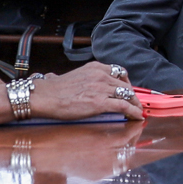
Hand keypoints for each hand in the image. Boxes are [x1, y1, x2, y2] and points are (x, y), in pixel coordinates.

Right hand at [25, 62, 143, 121]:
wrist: (45, 97)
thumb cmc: (55, 90)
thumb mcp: (77, 77)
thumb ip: (88, 79)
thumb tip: (91, 87)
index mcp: (95, 67)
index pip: (119, 72)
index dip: (126, 83)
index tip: (128, 90)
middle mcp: (101, 75)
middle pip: (126, 84)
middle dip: (132, 95)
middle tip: (134, 103)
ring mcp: (101, 88)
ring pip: (128, 95)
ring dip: (135, 104)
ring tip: (137, 111)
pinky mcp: (100, 102)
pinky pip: (123, 106)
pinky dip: (133, 111)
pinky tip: (137, 116)